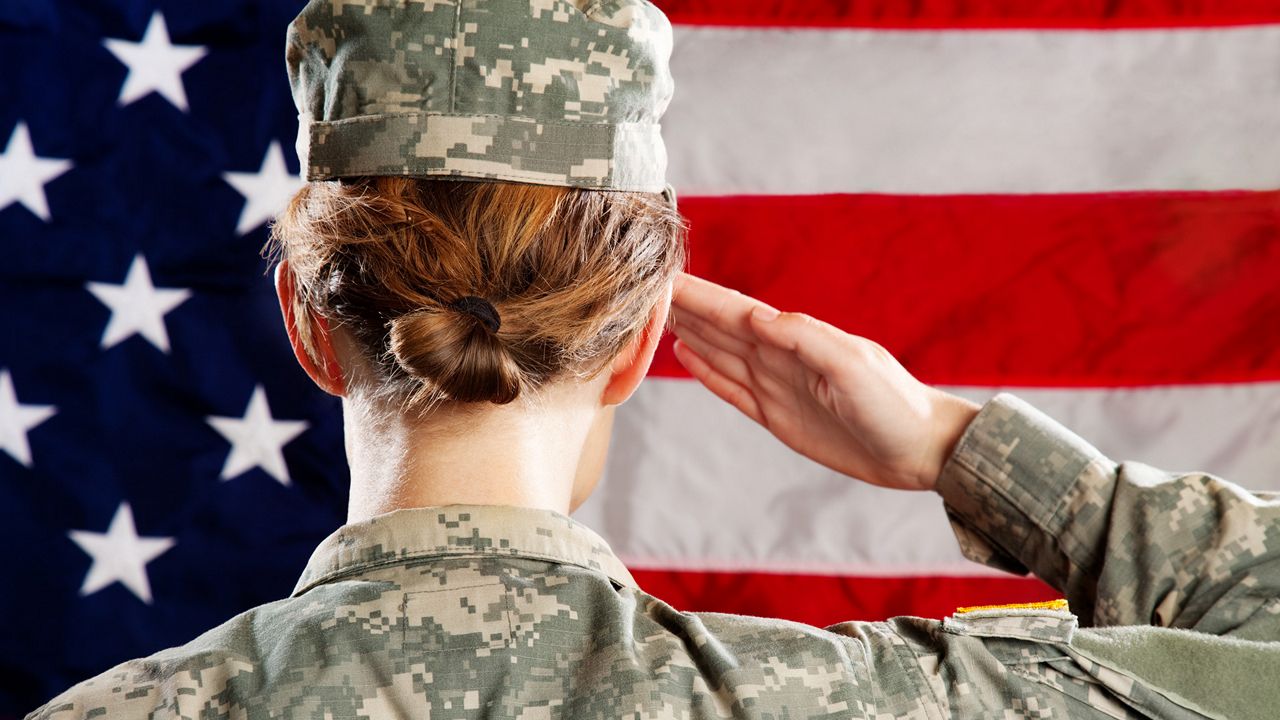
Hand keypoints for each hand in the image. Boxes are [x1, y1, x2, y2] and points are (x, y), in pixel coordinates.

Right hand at [668, 272, 979, 491]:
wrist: (919, 450)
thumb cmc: (894, 404)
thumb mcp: (853, 365)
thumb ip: (805, 338)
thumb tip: (754, 316)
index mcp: (797, 339)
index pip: (736, 311)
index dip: (701, 295)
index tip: (665, 276)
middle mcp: (780, 358)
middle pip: (720, 327)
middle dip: (684, 306)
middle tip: (642, 288)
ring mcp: (776, 386)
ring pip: (719, 353)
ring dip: (689, 332)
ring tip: (654, 313)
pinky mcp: (776, 417)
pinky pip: (731, 389)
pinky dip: (706, 371)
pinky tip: (684, 354)